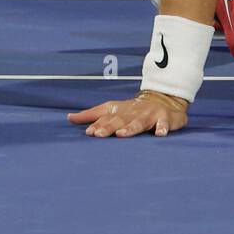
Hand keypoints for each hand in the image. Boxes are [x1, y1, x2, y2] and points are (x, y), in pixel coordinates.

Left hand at [67, 90, 189, 137]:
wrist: (162, 99)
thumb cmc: (131, 109)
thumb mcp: (111, 109)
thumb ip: (91, 115)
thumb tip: (69, 118)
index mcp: (119, 110)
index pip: (106, 118)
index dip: (98, 125)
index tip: (89, 133)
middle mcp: (132, 112)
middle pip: (120, 120)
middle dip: (109, 127)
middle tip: (99, 134)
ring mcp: (149, 115)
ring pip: (139, 122)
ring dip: (131, 128)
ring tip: (122, 134)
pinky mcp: (165, 118)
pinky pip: (164, 124)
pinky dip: (162, 128)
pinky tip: (159, 134)